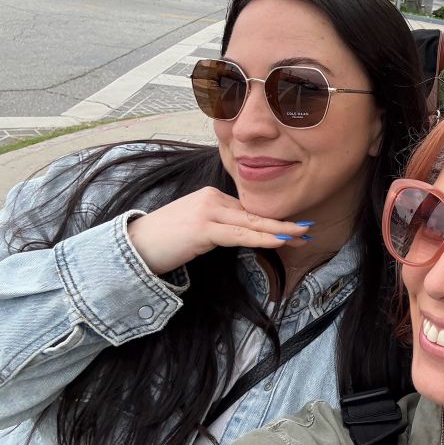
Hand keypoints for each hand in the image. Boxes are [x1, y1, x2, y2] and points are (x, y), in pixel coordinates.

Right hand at [127, 187, 311, 273]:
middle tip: (308, 230)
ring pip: (251, 222)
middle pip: (255, 213)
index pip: (250, 210)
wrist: (134, 247)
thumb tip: (247, 234)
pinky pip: (239, 234)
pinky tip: (279, 241)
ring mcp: (208, 211)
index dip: (273, 220)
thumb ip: (222, 227)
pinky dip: (261, 238)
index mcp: (213, 197)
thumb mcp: (199, 229)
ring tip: (302, 235)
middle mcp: (213, 198)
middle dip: (283, 223)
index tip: (296, 228)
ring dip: (279, 230)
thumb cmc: (166, 241)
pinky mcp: (203, 228)